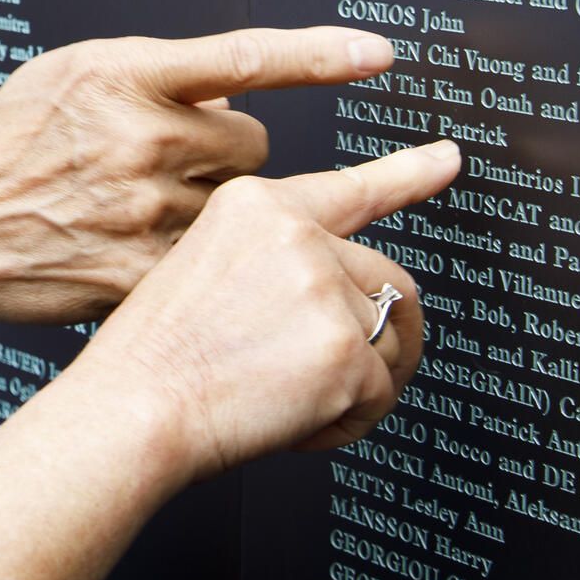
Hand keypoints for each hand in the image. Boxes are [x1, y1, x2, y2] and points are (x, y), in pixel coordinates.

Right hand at [0, 27, 393, 323]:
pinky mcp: (144, 272)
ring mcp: (146, 211)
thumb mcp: (65, 75)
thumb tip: (231, 95)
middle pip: (252, 145)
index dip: (321, 54)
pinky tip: (152, 253)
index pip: (245, 58)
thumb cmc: (2, 145)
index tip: (381, 54)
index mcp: (122, 76)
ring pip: (240, 204)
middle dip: (227, 153)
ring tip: (148, 208)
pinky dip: (199, 259)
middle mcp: (141, 139)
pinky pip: (212, 261)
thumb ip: (152, 74)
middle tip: (171, 164)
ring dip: (213, 204)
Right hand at [64, 141, 458, 482]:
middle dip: (368, 331)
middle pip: (387, 281)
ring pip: (392, 340)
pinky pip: (381, 395)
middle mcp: (298, 237)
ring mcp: (326, 292)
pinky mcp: (346, 353)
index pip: (353, 187)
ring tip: (293, 397)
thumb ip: (272, 258)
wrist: (132, 408)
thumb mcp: (200, 266)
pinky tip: (295, 420)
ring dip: (358, 379)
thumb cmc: (152, 354)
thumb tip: (340, 287)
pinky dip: (346, 421)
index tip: (447, 158)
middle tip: (316, 369)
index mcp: (257, 206)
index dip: (410, 173)